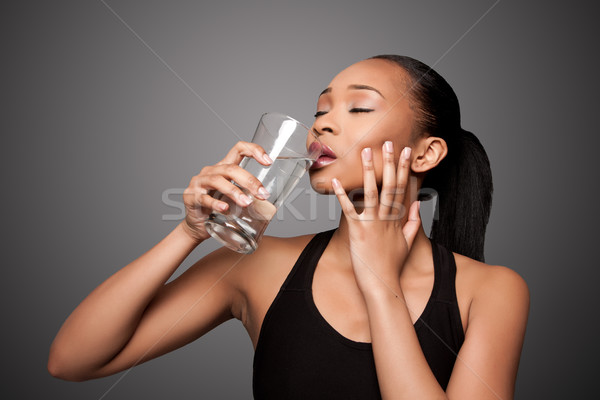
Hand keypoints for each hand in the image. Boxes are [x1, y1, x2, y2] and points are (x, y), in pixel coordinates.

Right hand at [181, 141, 272, 241]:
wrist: (196, 225)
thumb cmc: (218, 209)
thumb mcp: (234, 197)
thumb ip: (247, 194)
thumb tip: (270, 199)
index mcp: (223, 167)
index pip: (238, 149)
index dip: (254, 150)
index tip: (269, 161)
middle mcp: (210, 171)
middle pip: (231, 168)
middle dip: (249, 180)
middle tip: (262, 194)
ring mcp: (199, 184)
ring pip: (218, 181)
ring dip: (235, 192)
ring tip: (247, 203)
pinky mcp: (191, 198)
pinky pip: (204, 198)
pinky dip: (216, 204)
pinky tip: (225, 209)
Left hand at [331, 141, 420, 294]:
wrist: (383, 285)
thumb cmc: (392, 265)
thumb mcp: (408, 242)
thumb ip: (413, 222)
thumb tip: (417, 204)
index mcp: (398, 219)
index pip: (402, 188)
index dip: (404, 169)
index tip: (406, 152)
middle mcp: (387, 218)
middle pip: (390, 185)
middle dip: (390, 163)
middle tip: (389, 143)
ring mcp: (373, 224)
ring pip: (372, 192)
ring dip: (369, 171)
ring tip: (366, 152)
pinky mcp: (358, 231)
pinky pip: (349, 210)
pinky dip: (342, 195)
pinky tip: (337, 181)